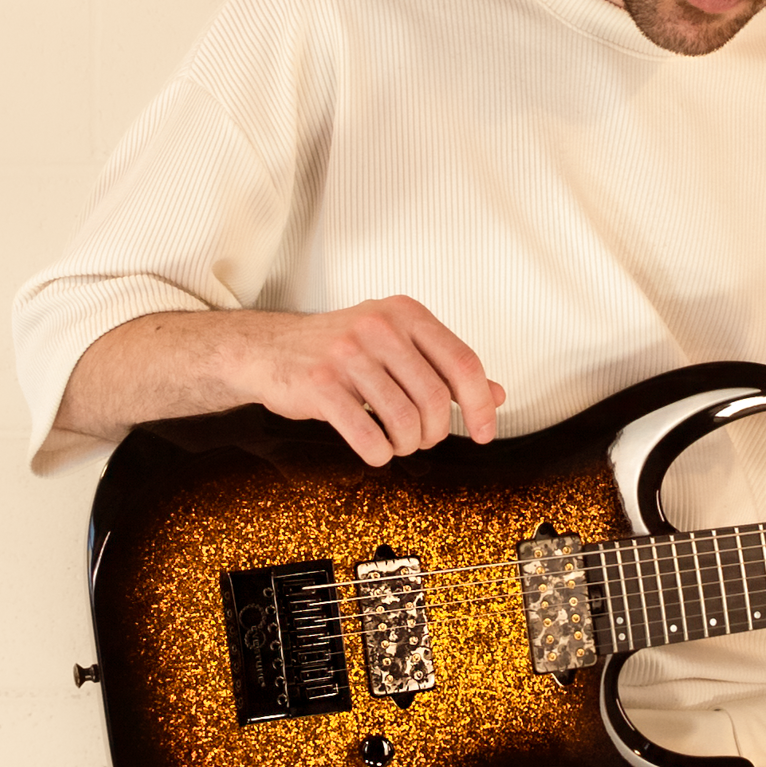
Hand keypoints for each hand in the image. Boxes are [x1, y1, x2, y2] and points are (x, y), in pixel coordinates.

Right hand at [240, 296, 505, 466]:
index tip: (482, 433)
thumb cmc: (339, 349)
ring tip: (396, 442)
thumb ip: (445, 367)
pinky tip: (375, 449)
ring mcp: (348, 354)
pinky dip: (379, 453)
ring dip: (406, 445)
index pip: (463, 362)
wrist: (268, 348)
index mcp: (406, 313)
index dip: (480, 404)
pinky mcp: (320, 384)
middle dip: (435, 432)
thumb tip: (497, 394)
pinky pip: (367, 434)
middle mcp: (380, 327)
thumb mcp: (397, 345)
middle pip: (435, 397)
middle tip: (422, 438)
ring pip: (404, 420)